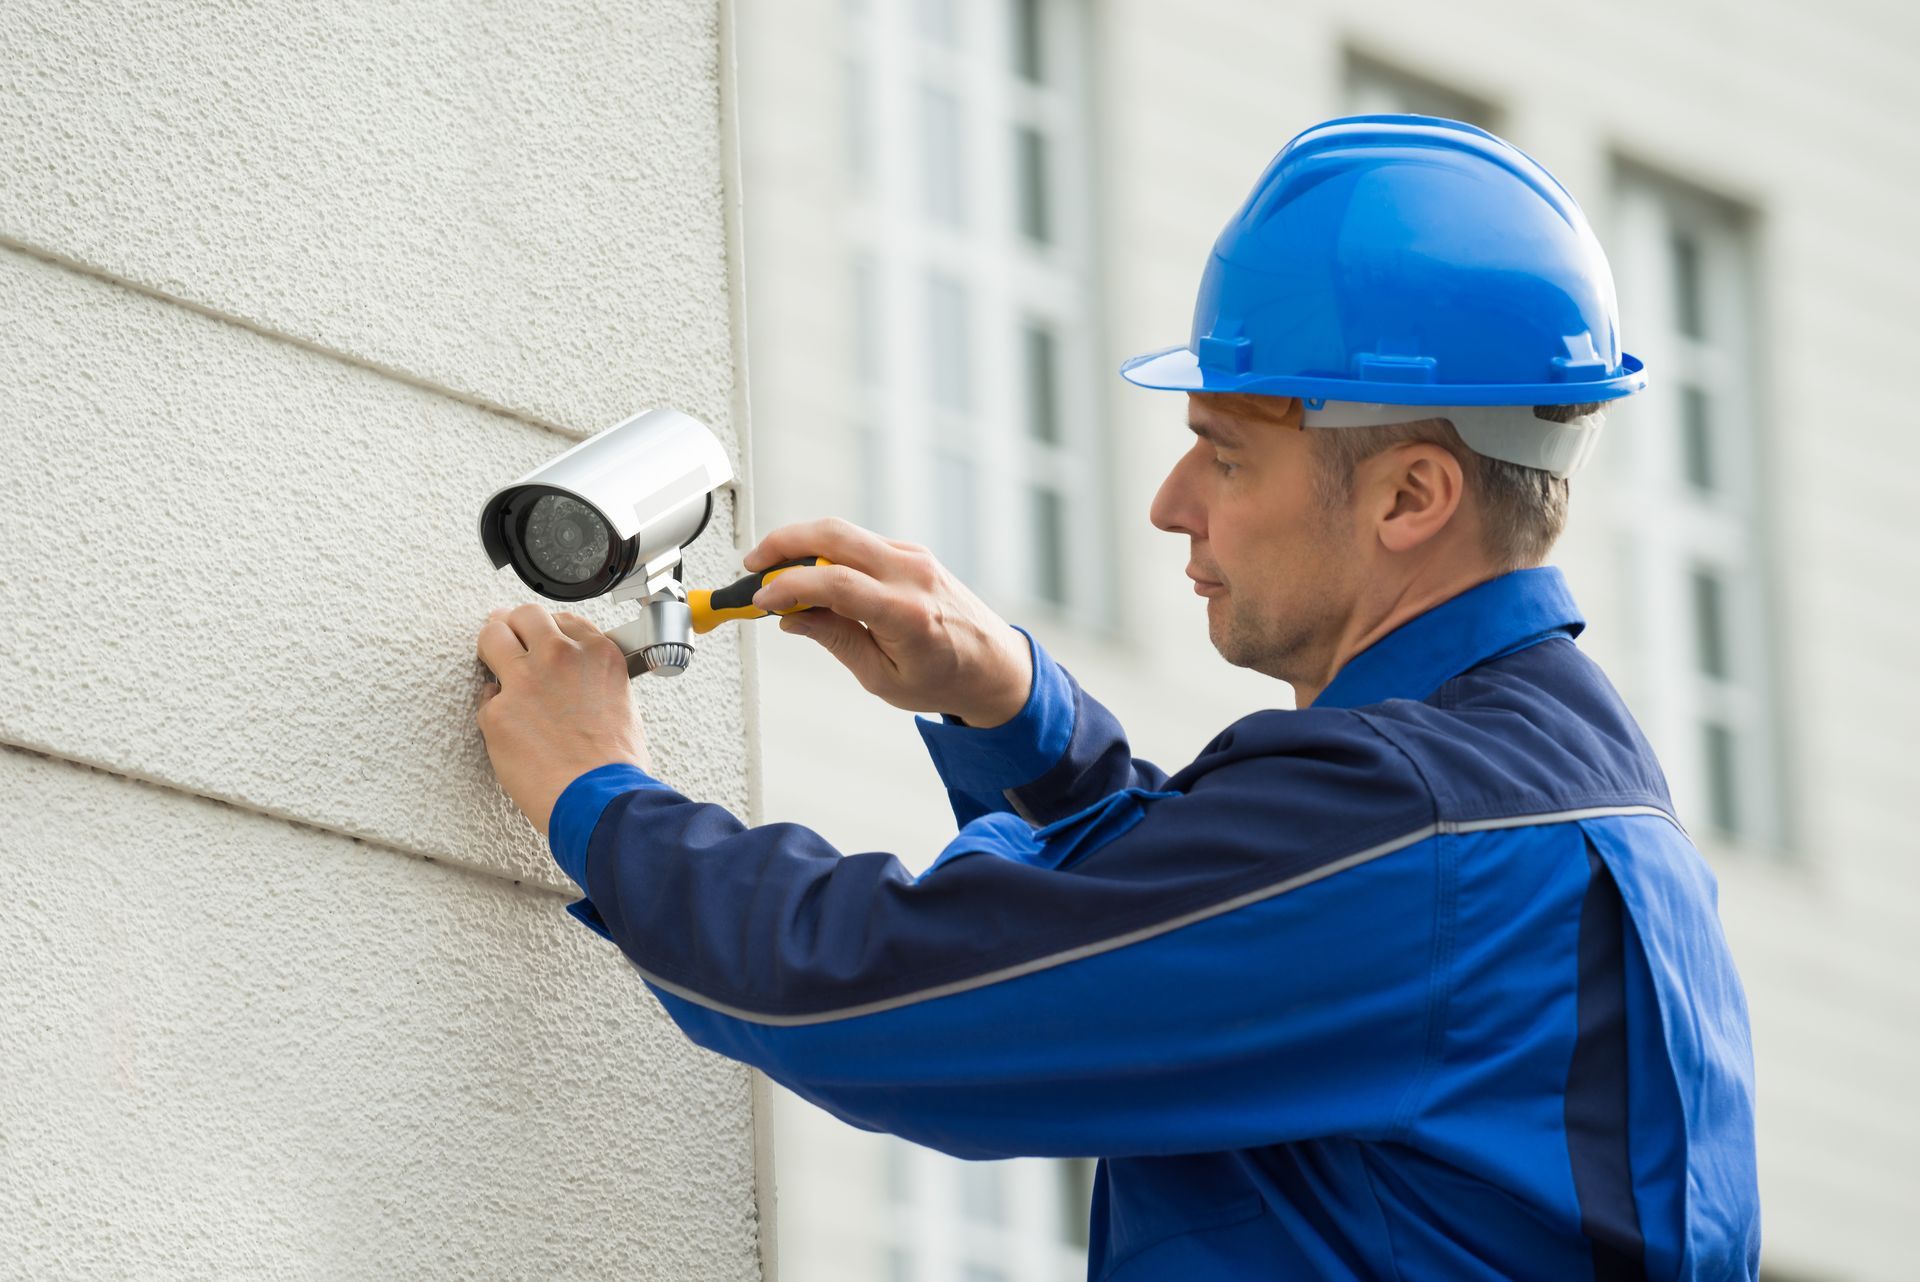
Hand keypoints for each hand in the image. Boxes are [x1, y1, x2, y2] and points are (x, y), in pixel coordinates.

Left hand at [474, 604, 651, 836]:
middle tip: (508, 635)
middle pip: (525, 615)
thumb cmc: (616, 764)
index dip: (549, 629)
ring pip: (492, 636)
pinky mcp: (496, 712)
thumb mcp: (622, 703)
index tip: (542, 638)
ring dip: (491, 645)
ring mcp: (525, 680)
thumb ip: (594, 679)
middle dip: (514, 624)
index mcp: (597, 654)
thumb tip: (575, 683)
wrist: (600, 799)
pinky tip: (507, 725)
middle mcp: (560, 656)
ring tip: (490, 656)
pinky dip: (494, 709)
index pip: (563, 619)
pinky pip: (485, 698)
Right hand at [744, 517, 1032, 727]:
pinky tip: (811, 574)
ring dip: (803, 543)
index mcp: (906, 613)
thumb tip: (792, 617)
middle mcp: (911, 574)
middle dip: (784, 541)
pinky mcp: (913, 553)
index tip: (761, 597)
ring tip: (774, 570)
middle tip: (754, 563)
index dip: (789, 585)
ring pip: (845, 532)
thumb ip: (835, 640)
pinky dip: (828, 551)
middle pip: (834, 534)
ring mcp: (914, 557)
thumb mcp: (882, 677)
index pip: (834, 583)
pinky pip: (861, 542)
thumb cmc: (945, 679)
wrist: (994, 665)